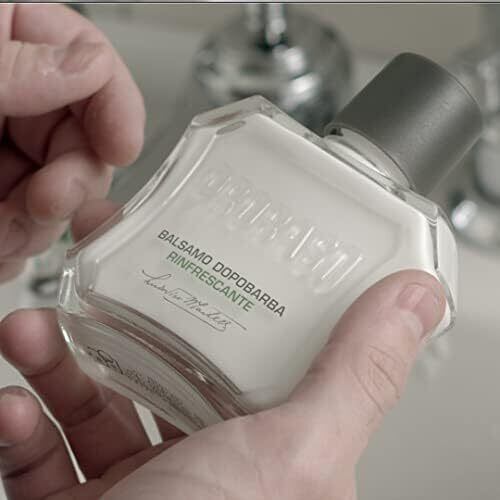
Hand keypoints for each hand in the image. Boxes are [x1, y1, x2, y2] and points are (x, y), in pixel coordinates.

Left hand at [0, 5, 144, 281]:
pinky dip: (16, 248)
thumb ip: (14, 63)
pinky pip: (29, 229)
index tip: (123, 146)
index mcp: (5, 55)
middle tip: (47, 200)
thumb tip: (88, 63)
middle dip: (72, 181)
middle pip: (84, 140)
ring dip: (37, 225)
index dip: (116, 102)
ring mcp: (3, 158)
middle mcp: (10, 106)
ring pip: (62, 195)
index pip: (88, 60)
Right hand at [0, 200, 445, 499]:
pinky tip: (11, 405)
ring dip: (54, 362)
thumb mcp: (294, 457)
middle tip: (95, 276)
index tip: (194, 257)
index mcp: (267, 456)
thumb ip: (357, 374)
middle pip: (163, 370)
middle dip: (118, 323)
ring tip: (29, 330)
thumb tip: (418, 296)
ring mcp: (142, 492)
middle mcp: (208, 472)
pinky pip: (45, 455)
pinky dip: (22, 425)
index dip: (225, 302)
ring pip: (94, 403)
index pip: (252, 356)